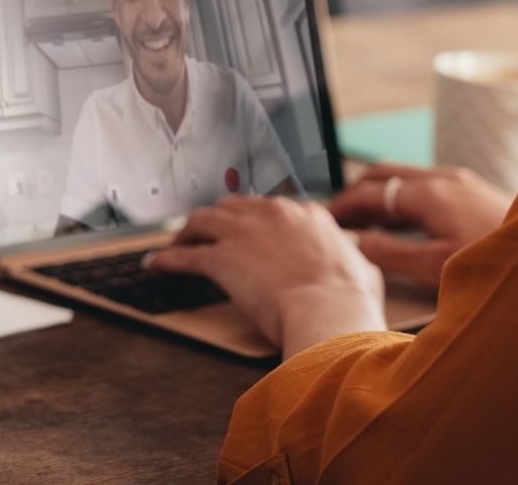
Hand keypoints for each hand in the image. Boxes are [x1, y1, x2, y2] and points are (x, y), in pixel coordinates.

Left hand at [145, 196, 385, 356]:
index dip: (255, 220)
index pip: (271, 209)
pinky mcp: (222, 258)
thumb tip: (357, 259)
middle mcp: (273, 214)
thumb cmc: (348, 298)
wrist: (328, 310)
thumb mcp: (362, 270)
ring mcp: (244, 233)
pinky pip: (184, 255)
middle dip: (218, 220)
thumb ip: (354, 258)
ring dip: (188, 233)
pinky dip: (167, 259)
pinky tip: (156, 265)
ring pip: (203, 221)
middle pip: (232, 207)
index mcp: (306, 214)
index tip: (248, 230)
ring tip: (178, 244)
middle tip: (208, 233)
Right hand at [325, 163, 512, 288]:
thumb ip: (390, 253)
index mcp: (429, 192)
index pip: (369, 191)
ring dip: (380, 196)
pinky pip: (425, 185)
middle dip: (356, 195)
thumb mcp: (434, 266)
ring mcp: (460, 181)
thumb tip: (353, 244)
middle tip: (337, 219)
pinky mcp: (473, 191)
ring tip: (363, 224)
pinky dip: (403, 200)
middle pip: (383, 175)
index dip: (341, 206)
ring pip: (405, 178)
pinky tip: (403, 226)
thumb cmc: (494, 263)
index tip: (322, 220)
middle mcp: (443, 178)